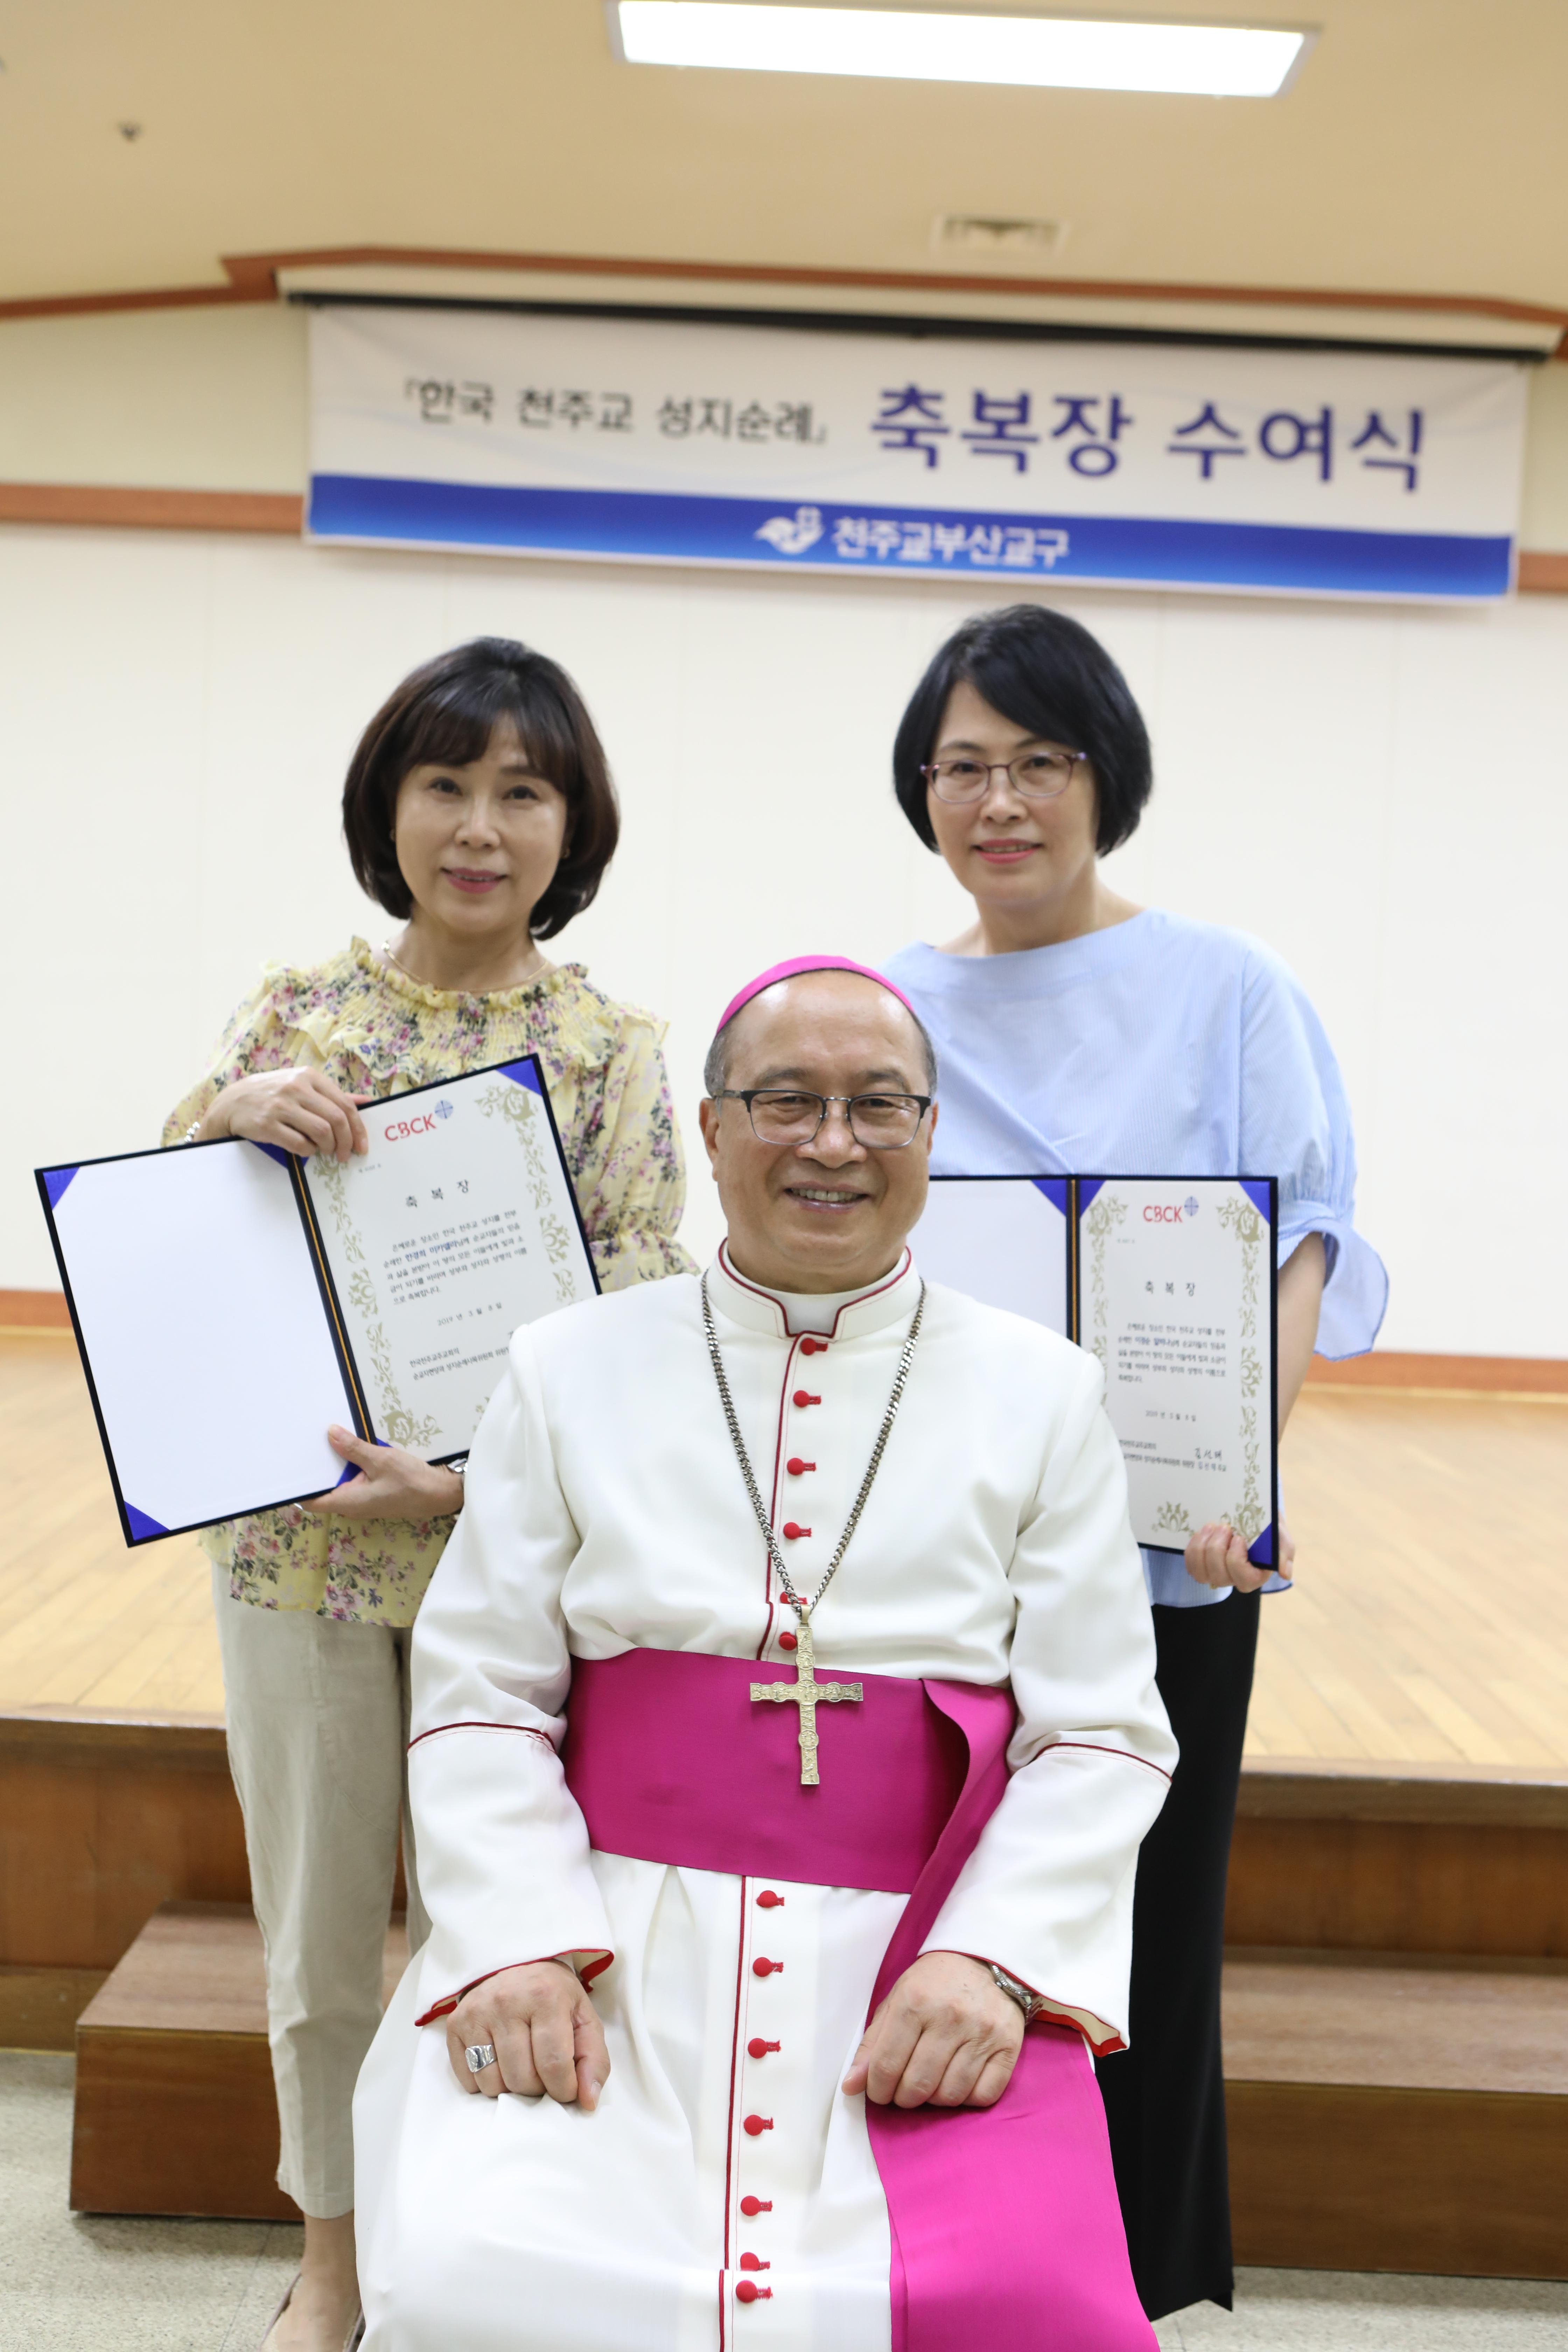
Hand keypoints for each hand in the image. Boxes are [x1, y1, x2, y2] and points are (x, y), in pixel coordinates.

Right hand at [197, 1070, 370, 1161]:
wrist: (232, 1102)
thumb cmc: (273, 1094)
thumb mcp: (302, 1085)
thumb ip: (332, 1094)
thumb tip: (366, 1101)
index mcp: (309, 1076)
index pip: (344, 1104)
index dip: (358, 1128)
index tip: (361, 1145)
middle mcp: (296, 1087)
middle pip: (336, 1119)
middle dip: (346, 1141)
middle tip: (345, 1155)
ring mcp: (280, 1105)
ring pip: (321, 1131)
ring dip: (328, 1147)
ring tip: (326, 1152)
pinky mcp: (267, 1124)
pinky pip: (299, 1143)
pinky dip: (308, 1151)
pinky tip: (307, 1150)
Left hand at [306, 1426, 464, 1521]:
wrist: (441, 1493)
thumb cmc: (411, 1481)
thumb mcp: (380, 1459)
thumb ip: (353, 1448)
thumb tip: (331, 1434)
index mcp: (348, 1502)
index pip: (312, 1501)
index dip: (299, 1487)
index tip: (291, 1468)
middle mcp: (352, 1504)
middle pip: (326, 1487)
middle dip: (319, 1467)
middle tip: (308, 1442)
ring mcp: (364, 1499)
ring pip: (342, 1481)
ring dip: (339, 1463)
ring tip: (329, 1438)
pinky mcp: (374, 1492)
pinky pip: (356, 1478)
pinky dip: (353, 1464)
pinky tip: (354, 1445)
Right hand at [446, 1960, 608, 2110]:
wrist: (518, 1966)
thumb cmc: (554, 1997)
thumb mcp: (584, 2019)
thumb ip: (594, 2061)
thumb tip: (588, 2101)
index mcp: (545, 1997)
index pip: (553, 2065)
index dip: (563, 2089)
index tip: (567, 2090)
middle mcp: (507, 2002)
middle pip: (521, 2079)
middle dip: (537, 2088)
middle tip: (543, 2073)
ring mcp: (477, 2012)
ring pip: (492, 2084)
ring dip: (510, 2088)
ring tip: (522, 2066)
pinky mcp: (455, 2024)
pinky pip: (468, 2079)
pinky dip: (486, 2083)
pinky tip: (499, 2062)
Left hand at [841, 1951, 1023, 2110]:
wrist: (986, 1959)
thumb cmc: (935, 1983)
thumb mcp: (897, 2000)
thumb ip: (872, 2044)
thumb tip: (850, 2087)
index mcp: (914, 2001)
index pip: (886, 2066)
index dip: (877, 2090)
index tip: (880, 2091)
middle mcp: (949, 2016)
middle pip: (917, 2086)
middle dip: (904, 2098)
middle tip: (904, 2090)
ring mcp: (982, 2032)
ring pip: (950, 2095)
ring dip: (934, 2099)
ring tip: (931, 2083)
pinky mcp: (1008, 2045)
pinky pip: (983, 2096)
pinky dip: (966, 2099)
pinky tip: (958, 2081)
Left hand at [1185, 1513, 1292, 1590]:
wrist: (1248, 1514)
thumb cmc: (1266, 1528)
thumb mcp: (1280, 1536)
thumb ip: (1284, 1553)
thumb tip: (1286, 1573)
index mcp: (1255, 1575)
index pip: (1244, 1579)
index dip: (1236, 1560)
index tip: (1239, 1538)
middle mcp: (1233, 1578)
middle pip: (1219, 1576)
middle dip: (1217, 1549)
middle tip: (1224, 1527)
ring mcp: (1215, 1573)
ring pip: (1201, 1572)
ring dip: (1202, 1547)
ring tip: (1211, 1527)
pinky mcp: (1201, 1564)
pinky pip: (1190, 1564)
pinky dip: (1193, 1547)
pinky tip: (1203, 1532)